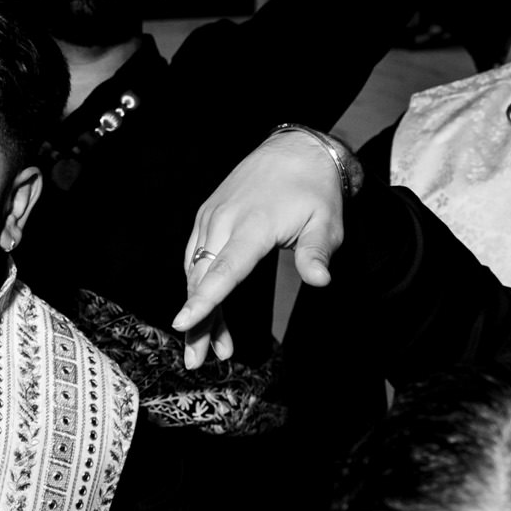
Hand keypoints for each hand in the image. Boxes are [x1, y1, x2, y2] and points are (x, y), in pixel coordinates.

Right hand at [173, 131, 349, 366]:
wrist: (294, 149)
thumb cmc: (314, 189)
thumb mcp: (326, 221)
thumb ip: (316, 253)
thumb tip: (320, 280)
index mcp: (253, 225)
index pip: (224, 270)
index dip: (204, 301)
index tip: (183, 324)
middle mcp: (224, 221)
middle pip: (201, 279)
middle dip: (196, 322)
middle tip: (196, 362)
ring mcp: (211, 217)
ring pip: (194, 271)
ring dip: (199, 309)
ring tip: (209, 346)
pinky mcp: (208, 216)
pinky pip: (195, 256)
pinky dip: (198, 285)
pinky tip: (207, 309)